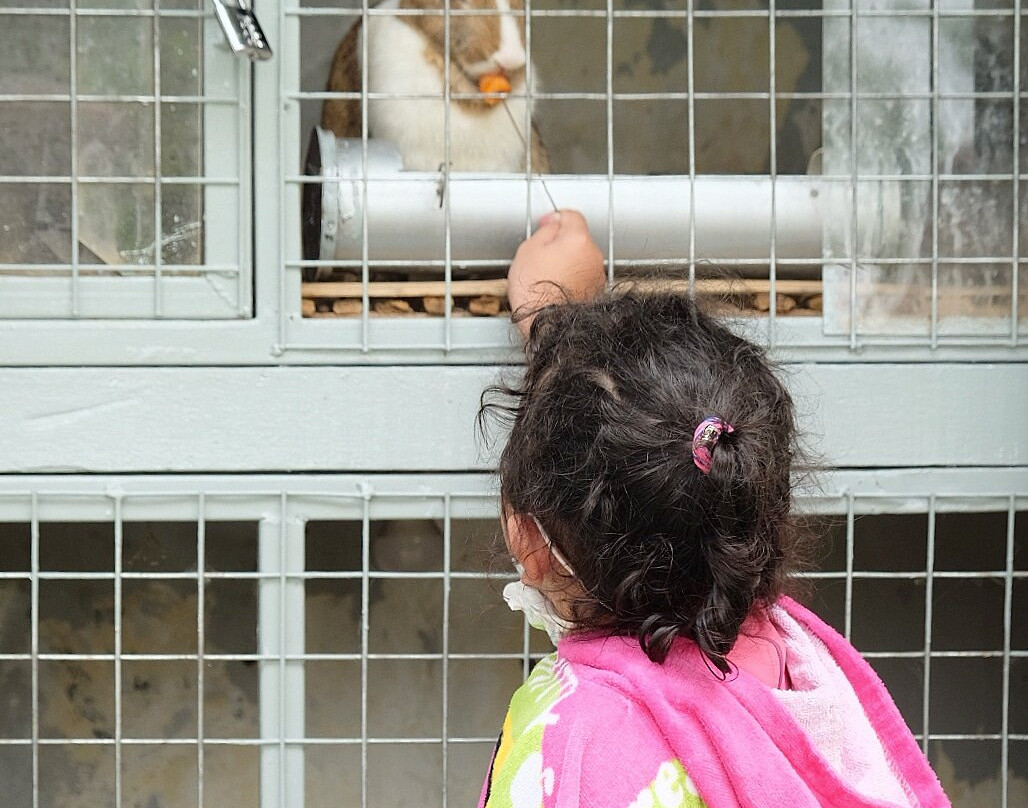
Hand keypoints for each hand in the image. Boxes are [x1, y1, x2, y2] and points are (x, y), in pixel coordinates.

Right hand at [508, 210, 605, 338]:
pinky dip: (569, 280)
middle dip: (560, 244)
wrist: (549, 325)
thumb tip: (552, 226)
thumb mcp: (528, 251)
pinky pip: (581, 278)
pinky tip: (553, 289)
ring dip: (565, 263)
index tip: (547, 224)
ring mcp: (596, 275)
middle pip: (577, 239)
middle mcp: (593, 255)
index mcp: (578, 239)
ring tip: (544, 276)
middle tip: (540, 255)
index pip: (571, 216)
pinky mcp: (594, 292)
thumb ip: (544, 231)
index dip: (555, 218)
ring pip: (580, 260)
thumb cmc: (537, 292)